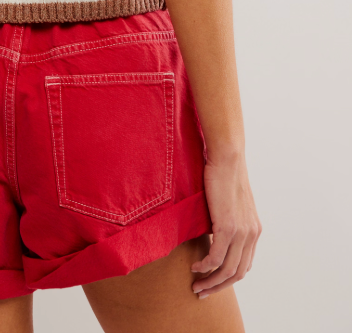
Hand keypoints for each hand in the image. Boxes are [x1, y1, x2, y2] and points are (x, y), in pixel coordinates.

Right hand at [191, 153, 261, 298]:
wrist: (227, 157)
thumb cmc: (223, 174)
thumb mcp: (229, 202)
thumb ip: (226, 220)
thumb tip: (211, 230)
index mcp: (253, 230)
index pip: (244, 264)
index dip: (228, 278)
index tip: (212, 282)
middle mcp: (251, 234)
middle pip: (238, 273)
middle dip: (219, 286)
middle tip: (202, 291)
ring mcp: (241, 232)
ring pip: (228, 270)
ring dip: (210, 281)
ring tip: (196, 285)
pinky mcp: (228, 226)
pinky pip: (217, 257)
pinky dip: (205, 266)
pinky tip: (195, 266)